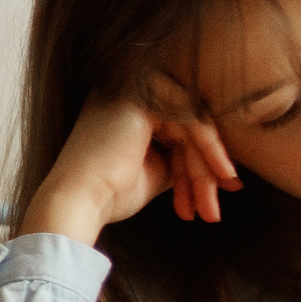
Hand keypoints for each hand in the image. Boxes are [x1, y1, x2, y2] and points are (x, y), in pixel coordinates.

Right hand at [21, 90, 239, 244]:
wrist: (81, 201)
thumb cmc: (108, 194)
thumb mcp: (155, 171)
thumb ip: (178, 157)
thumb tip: (216, 163)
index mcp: (125, 110)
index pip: (175, 130)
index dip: (197, 165)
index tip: (213, 197)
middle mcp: (128, 94)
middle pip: (186, 129)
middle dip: (204, 172)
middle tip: (213, 209)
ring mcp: (135, 92)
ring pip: (192, 127)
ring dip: (205, 170)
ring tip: (209, 207)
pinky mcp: (144, 98)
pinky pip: (191, 121)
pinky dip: (210, 150)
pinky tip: (219, 176)